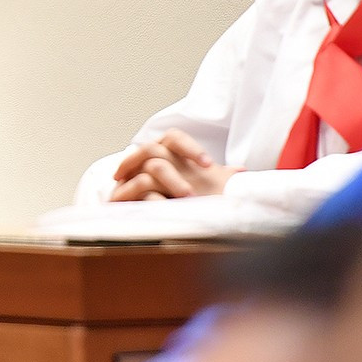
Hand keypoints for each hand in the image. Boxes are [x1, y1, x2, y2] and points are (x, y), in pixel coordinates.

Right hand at [109, 129, 240, 200]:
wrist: (145, 224)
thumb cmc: (176, 202)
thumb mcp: (203, 190)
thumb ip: (218, 179)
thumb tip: (243, 171)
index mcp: (163, 152)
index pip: (173, 138)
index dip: (189, 148)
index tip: (208, 166)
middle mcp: (144, 160)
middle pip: (153, 150)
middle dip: (175, 174)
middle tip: (193, 195)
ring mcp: (129, 175)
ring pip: (145, 169)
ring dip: (168, 184)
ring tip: (185, 202)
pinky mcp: (119, 195)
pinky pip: (131, 191)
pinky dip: (149, 198)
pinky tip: (163, 208)